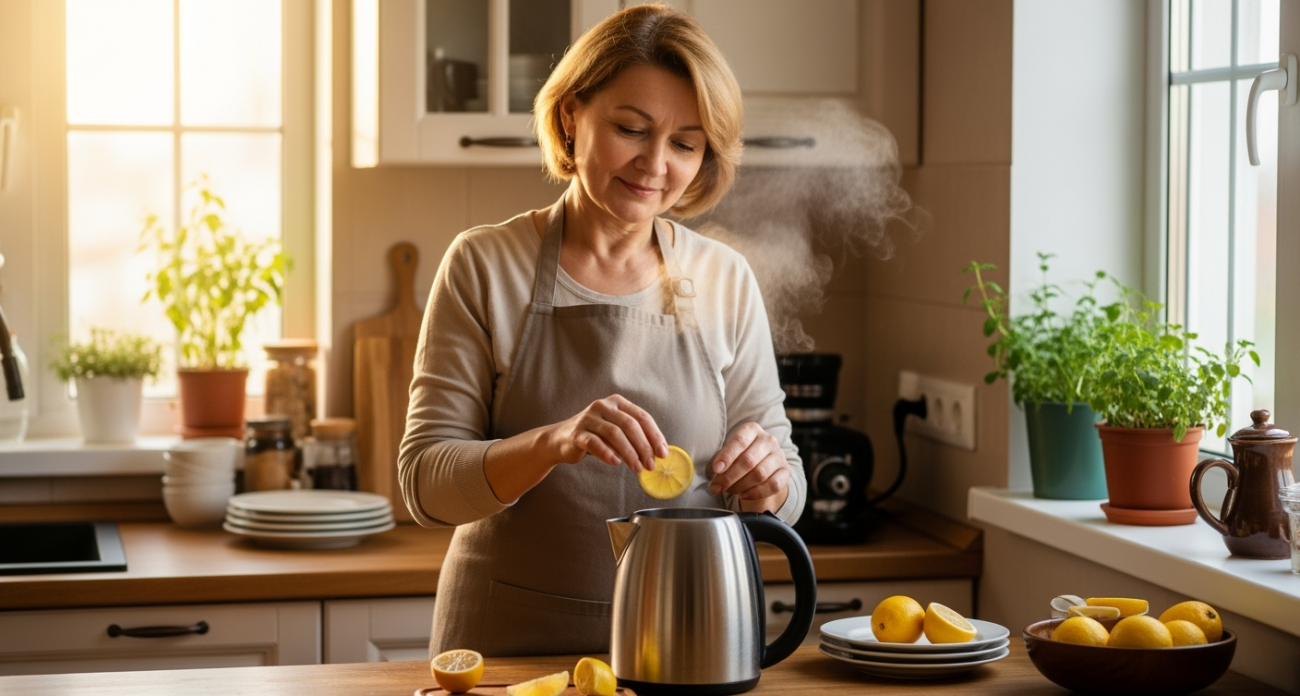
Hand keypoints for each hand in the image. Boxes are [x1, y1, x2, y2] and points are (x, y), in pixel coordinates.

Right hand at [546, 394, 667, 472]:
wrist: (560, 439)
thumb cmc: (594, 436)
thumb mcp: (616, 432)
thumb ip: (633, 437)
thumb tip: (657, 454)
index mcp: (617, 402)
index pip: (642, 417)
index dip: (654, 435)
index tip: (662, 453)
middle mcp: (603, 406)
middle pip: (630, 425)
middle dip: (644, 446)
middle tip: (651, 464)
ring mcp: (589, 418)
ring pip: (615, 434)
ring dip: (629, 453)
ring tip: (637, 468)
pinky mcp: (577, 433)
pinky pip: (595, 443)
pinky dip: (607, 453)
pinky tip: (615, 462)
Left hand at [708, 422, 791, 501]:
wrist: (762, 469)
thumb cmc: (740, 459)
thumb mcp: (729, 455)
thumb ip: (721, 465)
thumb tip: (714, 483)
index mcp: (752, 430)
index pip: (740, 441)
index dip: (727, 456)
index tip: (716, 470)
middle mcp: (768, 440)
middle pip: (748, 460)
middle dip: (730, 476)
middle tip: (717, 487)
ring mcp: (779, 455)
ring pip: (760, 474)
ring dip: (741, 486)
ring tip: (729, 491)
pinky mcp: (786, 471)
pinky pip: (773, 485)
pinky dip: (755, 493)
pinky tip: (743, 495)